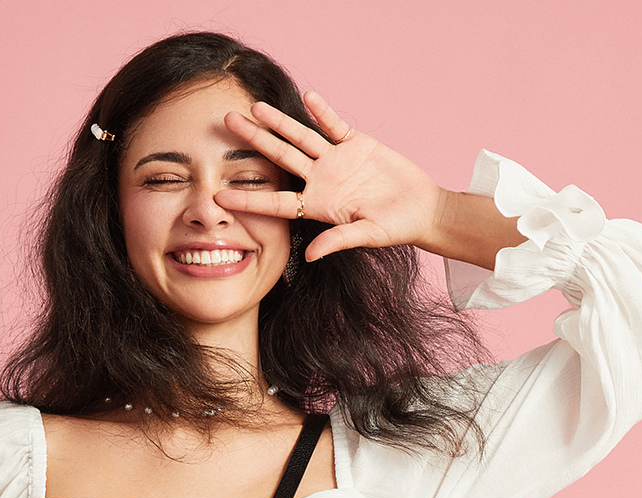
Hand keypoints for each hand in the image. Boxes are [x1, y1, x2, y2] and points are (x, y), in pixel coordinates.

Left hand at [218, 90, 446, 261]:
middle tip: (226, 123)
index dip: (248, 200)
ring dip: (279, 121)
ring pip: (301, 137)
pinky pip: (335, 125)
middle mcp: (321, 180)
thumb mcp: (368, 235)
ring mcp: (336, 160)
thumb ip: (338, 240)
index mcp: (318, 205)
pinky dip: (323, 112)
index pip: (276, 201)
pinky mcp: (356, 144)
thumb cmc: (396, 227)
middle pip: (281, 157)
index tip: (219, 196)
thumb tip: (310, 255)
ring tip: (255, 106)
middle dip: (254, 141)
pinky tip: (306, 97)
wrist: (421, 208)